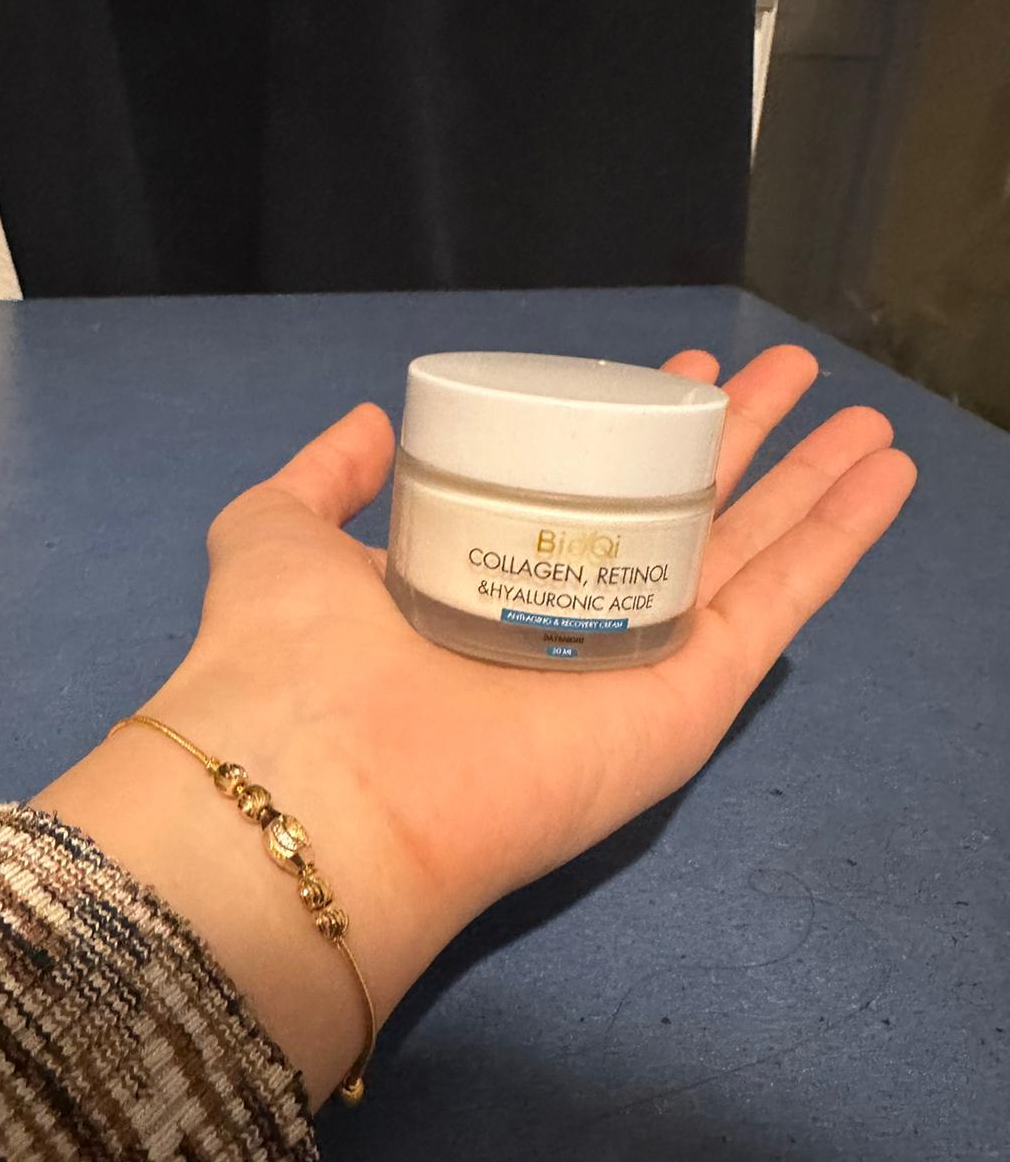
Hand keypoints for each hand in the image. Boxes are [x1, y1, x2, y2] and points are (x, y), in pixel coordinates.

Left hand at [35, 346, 915, 1104]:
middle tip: (789, 373)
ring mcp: (642, 665)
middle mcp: (570, 625)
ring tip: (868, 418)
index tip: (675, 376)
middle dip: (741, 443)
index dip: (633, 432)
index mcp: (488, 585)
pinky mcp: (694, 701)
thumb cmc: (291, 654)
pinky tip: (886, 476)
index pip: (582, 497)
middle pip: (682, 516)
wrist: (327, 788)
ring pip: (751, 553)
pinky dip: (843, 538)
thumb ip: (321, 480)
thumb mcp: (275, 533)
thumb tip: (374, 420)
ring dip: (814, 482)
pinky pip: (784, 604)